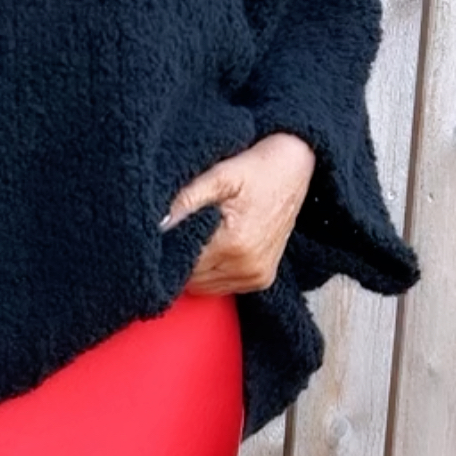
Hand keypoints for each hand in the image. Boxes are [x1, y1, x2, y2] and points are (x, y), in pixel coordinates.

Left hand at [161, 131, 316, 295]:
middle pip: (191, 277)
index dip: (169, 247)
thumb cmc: (258, 168)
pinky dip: (211, 273)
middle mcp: (247, 267)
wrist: (296, 168)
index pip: (182, 262)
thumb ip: (188, 199)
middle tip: (181, 231)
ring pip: (203, 286)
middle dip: (180, 258)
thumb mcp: (221, 174)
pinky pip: (221, 287)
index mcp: (235, 243)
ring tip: (200, 237)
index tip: (165, 231)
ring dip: (195, 268)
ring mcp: (256, 276)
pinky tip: (213, 249)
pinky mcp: (261, 280)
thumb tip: (159, 224)